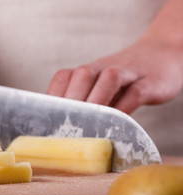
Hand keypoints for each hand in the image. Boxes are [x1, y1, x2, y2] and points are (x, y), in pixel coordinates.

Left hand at [48, 39, 182, 113]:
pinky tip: (116, 122)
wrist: (161, 56)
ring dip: (97, 100)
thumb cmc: (121, 82)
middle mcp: (103, 68)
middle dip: (72, 100)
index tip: (47, 120)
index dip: (53, 98)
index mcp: (87, 71)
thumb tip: (59, 125)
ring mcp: (127, 73)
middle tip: (67, 125)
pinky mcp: (149, 83)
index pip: (63, 78)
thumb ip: (82, 101)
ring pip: (109, 79)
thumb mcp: (98, 86)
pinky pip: (135, 94)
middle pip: (82, 76)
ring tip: (89, 122)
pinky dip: (124, 108)